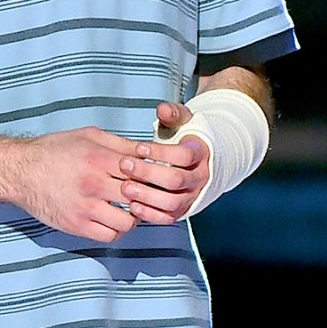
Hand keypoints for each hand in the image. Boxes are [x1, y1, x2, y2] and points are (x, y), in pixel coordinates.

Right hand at [10, 127, 143, 242]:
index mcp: (98, 158)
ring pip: (128, 222)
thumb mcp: (88, 136)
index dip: (154, 175)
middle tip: (149, 195)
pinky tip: (115, 219)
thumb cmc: (54, 150)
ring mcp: (85, 208)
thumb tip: (149, 150)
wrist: (20, 172)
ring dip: (134, 217)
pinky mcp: (77, 225)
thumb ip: (120, 144)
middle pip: (139, 196)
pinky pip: (110, 236)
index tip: (156, 177)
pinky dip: (117, 230)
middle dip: (149, 197)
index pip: (142, 170)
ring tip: (131, 209)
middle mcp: (93, 184)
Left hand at [118, 101, 211, 223]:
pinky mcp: (181, 210)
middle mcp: (200, 178)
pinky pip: (168, 217)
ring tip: (125, 186)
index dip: (160, 152)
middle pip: (175, 180)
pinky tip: (133, 205)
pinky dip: (150, 213)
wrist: (200, 162)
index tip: (140, 147)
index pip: (184, 156)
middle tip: (125, 165)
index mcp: (201, 154)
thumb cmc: (186, 141)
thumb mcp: (183, 121)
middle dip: (147, 173)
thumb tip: (163, 110)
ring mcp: (191, 196)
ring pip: (172, 202)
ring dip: (146, 196)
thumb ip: (173, 114)